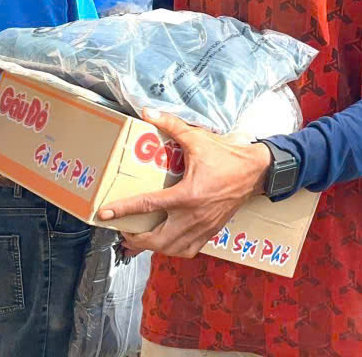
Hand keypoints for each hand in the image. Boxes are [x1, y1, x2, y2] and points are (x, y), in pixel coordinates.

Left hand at [97, 110, 271, 257]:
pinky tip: (166, 242)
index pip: (148, 205)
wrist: (256, 172)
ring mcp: (203, 227)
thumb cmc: (228, 157)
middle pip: (157, 239)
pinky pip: (188, 250)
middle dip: (135, 239)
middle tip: (124, 230)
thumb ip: (172, 125)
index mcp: (188, 194)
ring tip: (140, 239)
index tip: (105, 214)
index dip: (123, 210)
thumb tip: (149, 112)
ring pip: (172, 249)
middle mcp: (193, 216)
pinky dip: (173, 250)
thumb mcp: (198, 139)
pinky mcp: (211, 231)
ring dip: (153, 247)